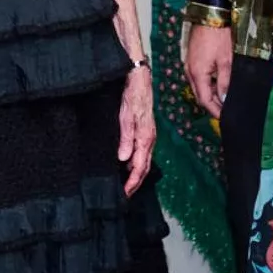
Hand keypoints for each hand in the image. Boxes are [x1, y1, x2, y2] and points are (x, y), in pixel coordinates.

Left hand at [119, 68, 155, 196]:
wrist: (138, 77)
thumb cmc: (133, 94)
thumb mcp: (126, 116)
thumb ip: (126, 138)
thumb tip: (124, 159)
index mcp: (145, 137)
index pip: (140, 166)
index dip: (132, 181)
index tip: (125, 193)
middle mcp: (148, 138)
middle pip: (144, 167)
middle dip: (136, 182)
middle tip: (126, 194)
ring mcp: (148, 134)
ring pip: (144, 160)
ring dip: (136, 174)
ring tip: (126, 184)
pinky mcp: (144, 130)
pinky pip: (142, 151)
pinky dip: (136, 162)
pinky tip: (128, 164)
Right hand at [185, 23, 231, 117]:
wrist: (209, 15)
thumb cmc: (218, 37)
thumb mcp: (226, 61)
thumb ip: (224, 82)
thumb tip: (224, 99)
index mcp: (197, 74)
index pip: (204, 100)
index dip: (214, 110)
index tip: (224, 118)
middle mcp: (190, 71)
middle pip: (200, 95)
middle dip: (212, 105)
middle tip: (225, 111)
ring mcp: (189, 65)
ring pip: (199, 87)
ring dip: (210, 94)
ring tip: (224, 99)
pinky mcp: (192, 59)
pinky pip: (198, 78)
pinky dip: (208, 84)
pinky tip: (218, 84)